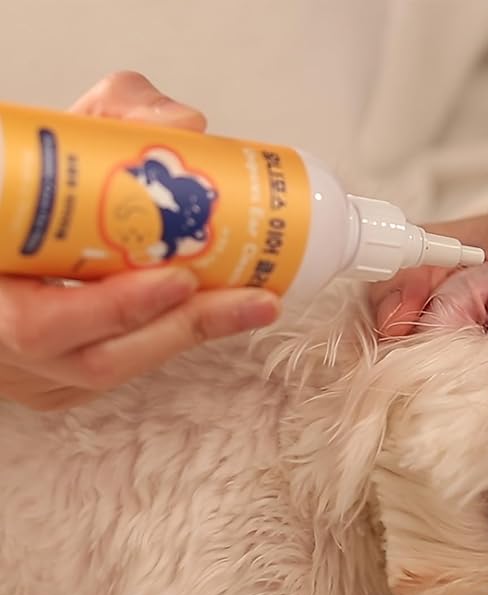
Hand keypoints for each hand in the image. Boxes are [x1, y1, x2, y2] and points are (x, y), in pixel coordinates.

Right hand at [0, 72, 278, 410]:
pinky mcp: (64, 376)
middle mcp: (6, 341)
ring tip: (252, 305)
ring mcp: (36, 368)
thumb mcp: (56, 133)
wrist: (8, 226)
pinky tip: (220, 310)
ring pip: (117, 370)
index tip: (179, 280)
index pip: (37, 325)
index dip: (113, 309)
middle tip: (250, 299)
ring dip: (191, 336)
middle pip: (97, 361)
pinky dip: (173, 335)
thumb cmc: (18, 181)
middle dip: (182, 328)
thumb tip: (188, 127)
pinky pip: (124, 364)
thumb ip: (116, 113)